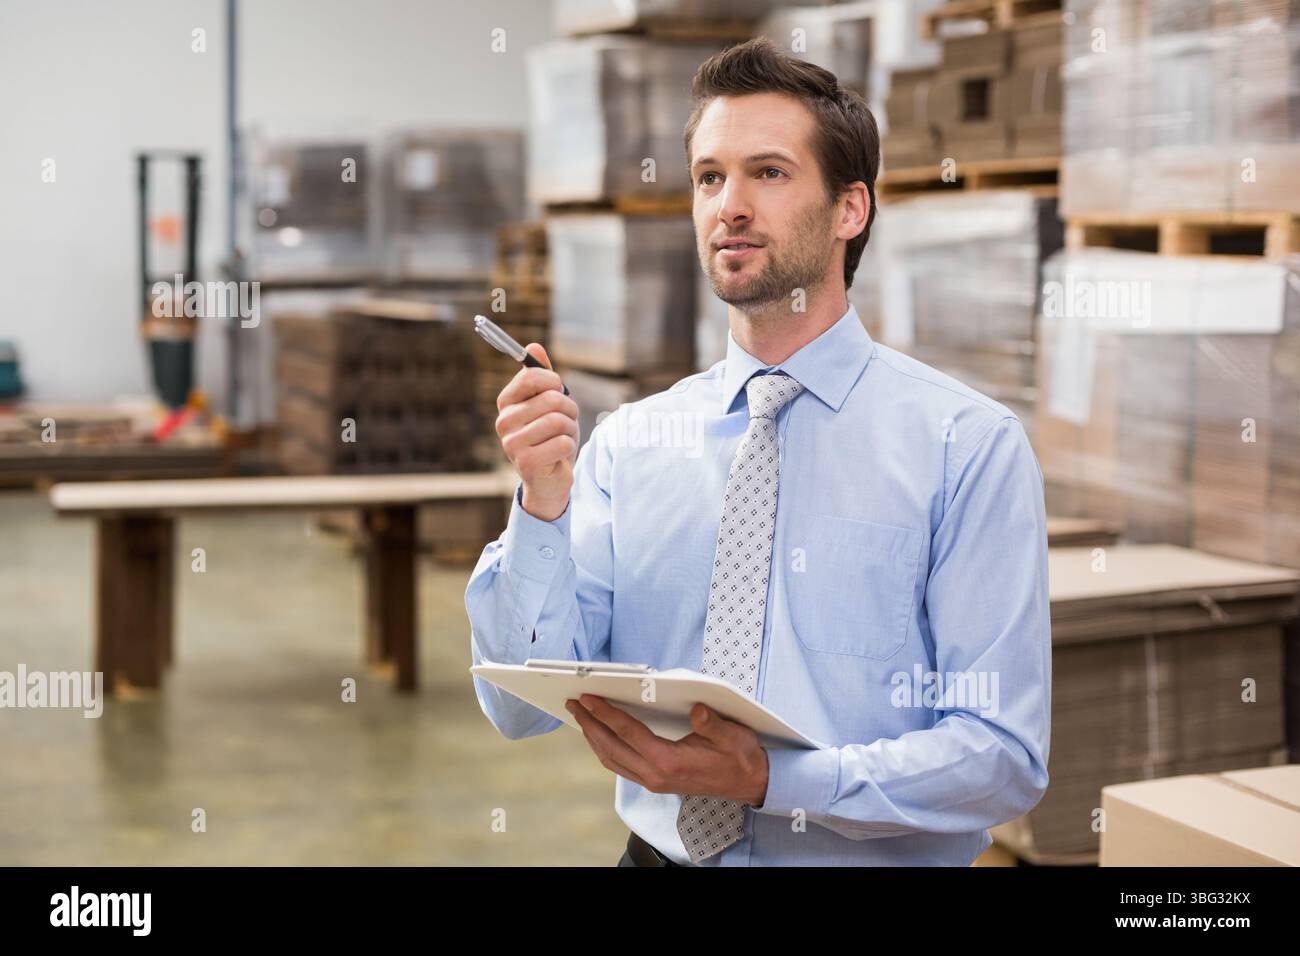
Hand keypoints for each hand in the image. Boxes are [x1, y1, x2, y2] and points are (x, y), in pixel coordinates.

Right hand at [495, 343, 577, 520]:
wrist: (549, 478)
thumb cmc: (549, 436)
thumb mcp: (548, 403)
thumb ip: (541, 375)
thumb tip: (534, 345)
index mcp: (506, 402)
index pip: (532, 377)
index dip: (554, 382)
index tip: (558, 391)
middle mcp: (503, 421)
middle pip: (551, 399)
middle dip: (569, 410)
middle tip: (566, 421)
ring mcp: (511, 443)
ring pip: (559, 421)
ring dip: (571, 430)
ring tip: (562, 438)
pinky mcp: (525, 462)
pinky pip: (563, 443)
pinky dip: (569, 447)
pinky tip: (559, 455)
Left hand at [564, 695, 769, 806]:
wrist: (750, 784)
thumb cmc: (740, 757)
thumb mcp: (732, 736)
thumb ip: (712, 724)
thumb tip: (696, 709)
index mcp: (669, 762)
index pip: (628, 733)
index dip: (605, 714)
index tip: (588, 698)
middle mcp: (655, 775)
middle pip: (610, 748)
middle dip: (589, 724)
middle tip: (573, 703)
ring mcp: (653, 781)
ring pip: (611, 759)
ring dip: (593, 737)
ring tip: (581, 717)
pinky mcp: (655, 781)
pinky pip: (620, 765)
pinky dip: (605, 748)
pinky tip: (601, 736)